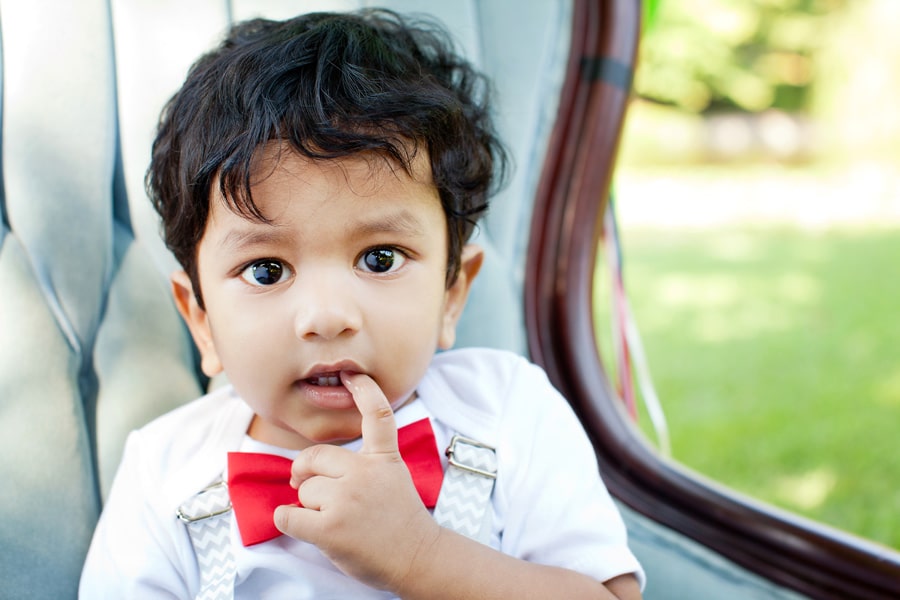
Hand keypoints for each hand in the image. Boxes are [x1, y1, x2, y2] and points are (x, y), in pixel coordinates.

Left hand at [273, 373, 440, 590]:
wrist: (417, 559)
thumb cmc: (399, 522)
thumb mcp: (393, 478)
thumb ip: (363, 464)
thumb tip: (305, 468)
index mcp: (384, 458)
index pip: (377, 415)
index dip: (364, 391)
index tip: (352, 375)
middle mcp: (366, 473)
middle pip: (314, 457)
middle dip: (305, 472)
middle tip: (304, 485)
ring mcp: (347, 500)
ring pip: (304, 490)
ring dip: (308, 506)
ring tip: (334, 520)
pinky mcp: (330, 528)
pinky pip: (288, 514)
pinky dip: (288, 520)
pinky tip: (305, 527)